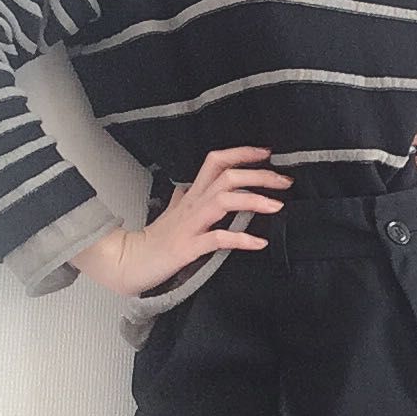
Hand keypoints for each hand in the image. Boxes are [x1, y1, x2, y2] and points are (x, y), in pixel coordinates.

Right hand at [68, 146, 292, 296]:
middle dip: (260, 175)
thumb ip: (182, 199)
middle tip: (285, 181)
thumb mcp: (172, 213)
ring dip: (254, 200)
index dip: (242, 153)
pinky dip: (241, 239)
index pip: (217, 161)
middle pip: (227, 176)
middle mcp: (193, 204)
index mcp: (193, 194)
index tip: (268, 153)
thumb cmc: (155, 239)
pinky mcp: (189, 247)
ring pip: (224, 200)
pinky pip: (218, 239)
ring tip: (278, 206)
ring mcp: (191, 224)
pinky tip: (260, 242)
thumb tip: (185, 187)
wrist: (130, 262)